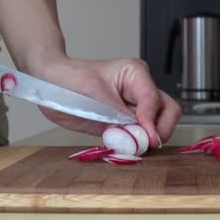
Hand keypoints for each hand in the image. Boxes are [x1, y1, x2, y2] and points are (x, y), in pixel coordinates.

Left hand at [33, 56, 181, 146]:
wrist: (51, 85)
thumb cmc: (68, 80)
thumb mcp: (95, 96)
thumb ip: (121, 116)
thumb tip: (141, 136)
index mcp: (136, 74)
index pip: (154, 100)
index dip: (151, 122)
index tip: (145, 139)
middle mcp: (141, 89)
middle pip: (169, 111)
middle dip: (160, 130)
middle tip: (144, 144)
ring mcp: (136, 105)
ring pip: (162, 123)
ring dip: (150, 138)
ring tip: (132, 145)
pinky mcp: (128, 121)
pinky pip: (143, 134)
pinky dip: (138, 143)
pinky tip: (125, 145)